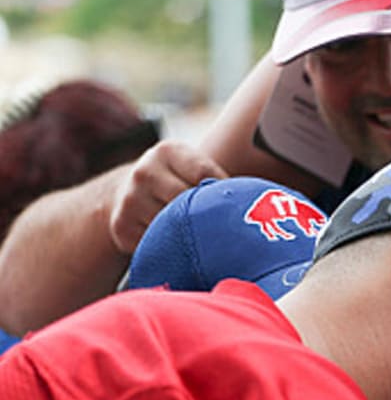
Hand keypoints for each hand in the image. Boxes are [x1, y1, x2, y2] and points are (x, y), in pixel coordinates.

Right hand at [109, 141, 227, 253]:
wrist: (131, 192)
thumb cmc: (179, 182)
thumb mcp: (195, 169)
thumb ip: (217, 181)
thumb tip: (258, 203)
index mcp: (168, 152)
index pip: (204, 174)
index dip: (219, 193)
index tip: (228, 205)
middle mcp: (145, 172)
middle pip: (187, 203)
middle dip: (204, 217)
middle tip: (218, 228)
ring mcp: (130, 200)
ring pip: (173, 227)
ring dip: (188, 235)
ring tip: (195, 235)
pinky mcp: (122, 226)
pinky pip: (157, 245)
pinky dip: (170, 248)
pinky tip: (173, 242)